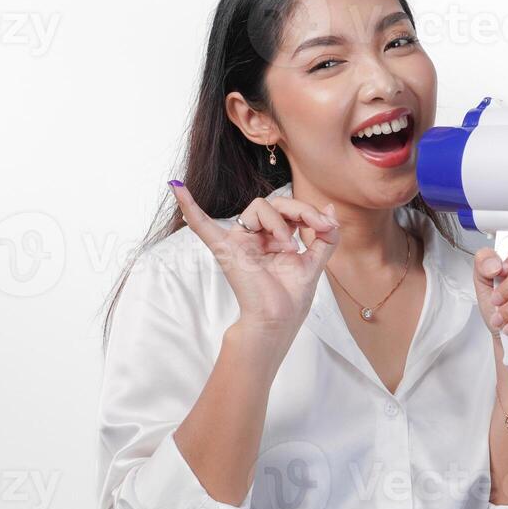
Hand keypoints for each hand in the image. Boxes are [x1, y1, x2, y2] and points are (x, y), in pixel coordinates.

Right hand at [168, 182, 340, 336]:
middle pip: (275, 203)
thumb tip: (331, 210)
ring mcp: (238, 240)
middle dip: (300, 211)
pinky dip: (188, 205)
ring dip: (280, 222)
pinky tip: (176, 186)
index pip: (289, 211)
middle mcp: (254, 237)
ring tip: (288, 247)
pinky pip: (202, 225)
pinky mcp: (225, 248)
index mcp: (272, 238)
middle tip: (317, 228)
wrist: (276, 322)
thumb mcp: (315, 263)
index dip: (310, 213)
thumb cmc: (290, 298)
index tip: (328, 227)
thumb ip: (325, 237)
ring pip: (259, 206)